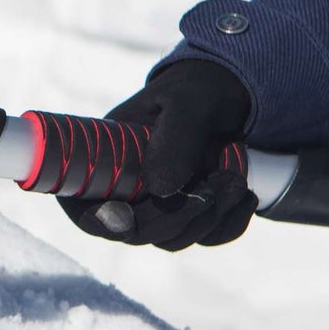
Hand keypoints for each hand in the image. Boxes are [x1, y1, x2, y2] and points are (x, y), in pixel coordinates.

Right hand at [60, 60, 257, 249]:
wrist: (230, 93)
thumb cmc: (197, 90)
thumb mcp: (186, 102)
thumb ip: (173, 139)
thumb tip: (160, 189)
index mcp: (104, 161)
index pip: (84, 206)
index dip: (99, 221)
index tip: (126, 221)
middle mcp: (125, 190)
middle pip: (134, 233)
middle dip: (176, 218)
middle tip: (215, 185)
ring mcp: (157, 206)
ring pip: (171, 240)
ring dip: (209, 219)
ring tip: (235, 181)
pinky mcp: (190, 215)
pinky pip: (206, 237)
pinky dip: (230, 223)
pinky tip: (244, 195)